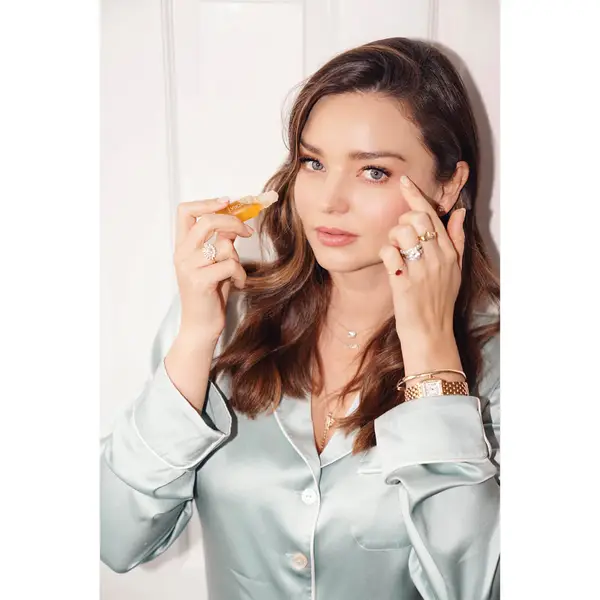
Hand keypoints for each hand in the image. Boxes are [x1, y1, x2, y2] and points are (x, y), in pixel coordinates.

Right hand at [173, 197, 253, 345]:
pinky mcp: (200, 281)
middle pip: (207, 220)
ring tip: (236, 274)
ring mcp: (189, 268)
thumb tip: (235, 223)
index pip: (185, 211)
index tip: (228, 202)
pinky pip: (230, 265)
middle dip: (233, 222)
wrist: (200, 327)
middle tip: (247, 231)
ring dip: (237, 259)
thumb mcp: (215, 263)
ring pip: (224, 246)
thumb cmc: (210, 295)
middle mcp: (182, 254)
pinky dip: (241, 275)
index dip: (207, 202)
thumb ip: (221, 242)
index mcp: (182, 246)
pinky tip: (238, 284)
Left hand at [378, 176, 466, 373]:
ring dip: (392, 238)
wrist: (431, 333)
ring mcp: (421, 270)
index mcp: (449, 252)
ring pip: (401, 232)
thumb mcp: (455, 270)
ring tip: (396, 253)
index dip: (416, 195)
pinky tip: (390, 265)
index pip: (432, 215)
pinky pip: (389, 253)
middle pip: (416, 218)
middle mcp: (437, 257)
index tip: (404, 181)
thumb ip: (457, 240)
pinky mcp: (404, 282)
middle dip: (401, 222)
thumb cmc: (439, 301)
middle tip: (400, 238)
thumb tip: (460, 212)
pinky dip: (385, 254)